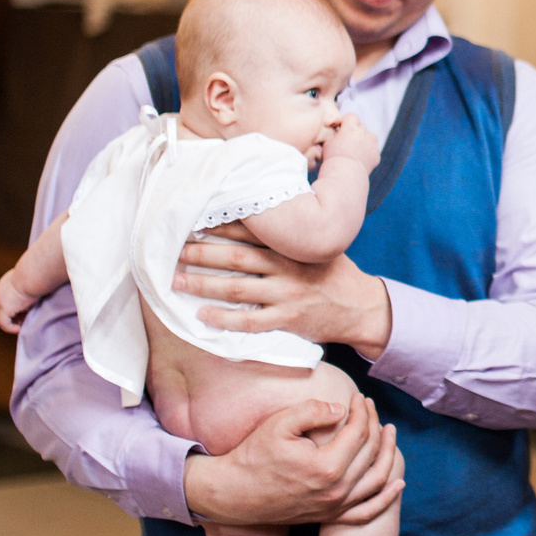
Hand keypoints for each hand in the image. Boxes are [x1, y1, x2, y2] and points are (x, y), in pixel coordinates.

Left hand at [0, 272, 34, 334]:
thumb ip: (31, 290)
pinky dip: (11, 328)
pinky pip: (4, 324)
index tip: (29, 313)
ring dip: (14, 323)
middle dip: (15, 317)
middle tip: (27, 320)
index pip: (8, 301)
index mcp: (5, 284)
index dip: (18, 309)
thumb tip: (42, 298)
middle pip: (4, 310)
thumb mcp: (33, 282)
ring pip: (3, 318)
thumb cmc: (38, 275)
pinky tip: (21, 328)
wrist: (33, 273)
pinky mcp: (2, 308)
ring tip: (25, 325)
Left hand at [175, 227, 393, 354]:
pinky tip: (203, 317)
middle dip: (202, 254)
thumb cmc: (334, 273)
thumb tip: (257, 213)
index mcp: (292, 246)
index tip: (193, 222)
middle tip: (174, 251)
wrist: (361, 306)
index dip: (219, 226)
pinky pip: (250, 322)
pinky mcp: (289, 319)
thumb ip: (289, 234)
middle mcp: (287, 268)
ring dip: (204, 285)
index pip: (250, 232)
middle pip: (236, 259)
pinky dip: (225, 319)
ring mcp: (287, 295)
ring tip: (177, 282)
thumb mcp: (316, 245)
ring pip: (238, 289)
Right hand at [183, 394, 403, 526]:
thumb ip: (313, 410)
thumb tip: (342, 408)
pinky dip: (385, 498)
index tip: (359, 397)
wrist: (233, 493)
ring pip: (377, 481)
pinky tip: (398, 483)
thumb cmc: (254, 455)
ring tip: (389, 433)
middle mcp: (336, 492)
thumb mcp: (279, 424)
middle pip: (371, 453)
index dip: (363, 411)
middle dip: (375, 425)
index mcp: (326, 467)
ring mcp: (334, 508)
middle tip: (370, 408)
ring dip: (388, 455)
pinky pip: (366, 512)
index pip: (359, 433)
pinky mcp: (329, 517)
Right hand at [323, 114, 380, 174]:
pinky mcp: (376, 155)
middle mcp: (363, 133)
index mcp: (350, 128)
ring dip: (364, 140)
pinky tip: (360, 160)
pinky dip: (368, 152)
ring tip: (356, 150)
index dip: (347, 122)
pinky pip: (373, 149)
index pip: (352, 116)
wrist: (344, 175)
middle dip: (355, 132)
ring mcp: (372, 144)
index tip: (342, 129)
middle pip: (361, 126)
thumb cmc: (332, 159)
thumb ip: (335, 133)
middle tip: (348, 142)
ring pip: (370, 136)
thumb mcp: (328, 142)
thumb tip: (338, 130)